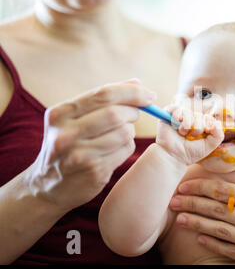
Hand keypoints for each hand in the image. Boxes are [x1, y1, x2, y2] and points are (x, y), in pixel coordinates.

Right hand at [24, 79, 155, 211]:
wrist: (49, 186)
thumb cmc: (69, 143)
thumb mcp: (76, 117)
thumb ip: (104, 98)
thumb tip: (138, 82)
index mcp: (61, 113)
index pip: (104, 94)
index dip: (132, 92)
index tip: (150, 95)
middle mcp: (66, 133)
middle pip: (116, 114)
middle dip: (133, 112)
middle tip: (134, 116)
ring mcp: (79, 155)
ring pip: (124, 133)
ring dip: (130, 132)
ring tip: (119, 135)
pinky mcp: (94, 171)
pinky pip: (125, 151)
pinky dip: (127, 147)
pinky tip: (115, 151)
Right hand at [156, 106, 223, 164]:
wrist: (173, 157)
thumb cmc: (190, 152)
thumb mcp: (209, 146)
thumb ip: (218, 136)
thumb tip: (218, 123)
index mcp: (201, 124)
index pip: (209, 118)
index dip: (208, 126)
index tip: (204, 135)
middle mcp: (191, 119)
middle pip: (199, 116)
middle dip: (197, 129)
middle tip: (190, 137)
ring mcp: (181, 116)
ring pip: (188, 113)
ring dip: (186, 126)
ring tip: (182, 134)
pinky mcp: (169, 114)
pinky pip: (176, 108)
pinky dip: (177, 116)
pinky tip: (176, 125)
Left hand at [169, 177, 234, 263]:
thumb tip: (224, 179)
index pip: (224, 191)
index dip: (201, 187)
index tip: (184, 185)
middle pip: (218, 211)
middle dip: (192, 204)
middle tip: (173, 200)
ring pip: (221, 232)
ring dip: (198, 224)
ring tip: (181, 218)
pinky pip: (232, 251)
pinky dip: (214, 243)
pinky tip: (200, 235)